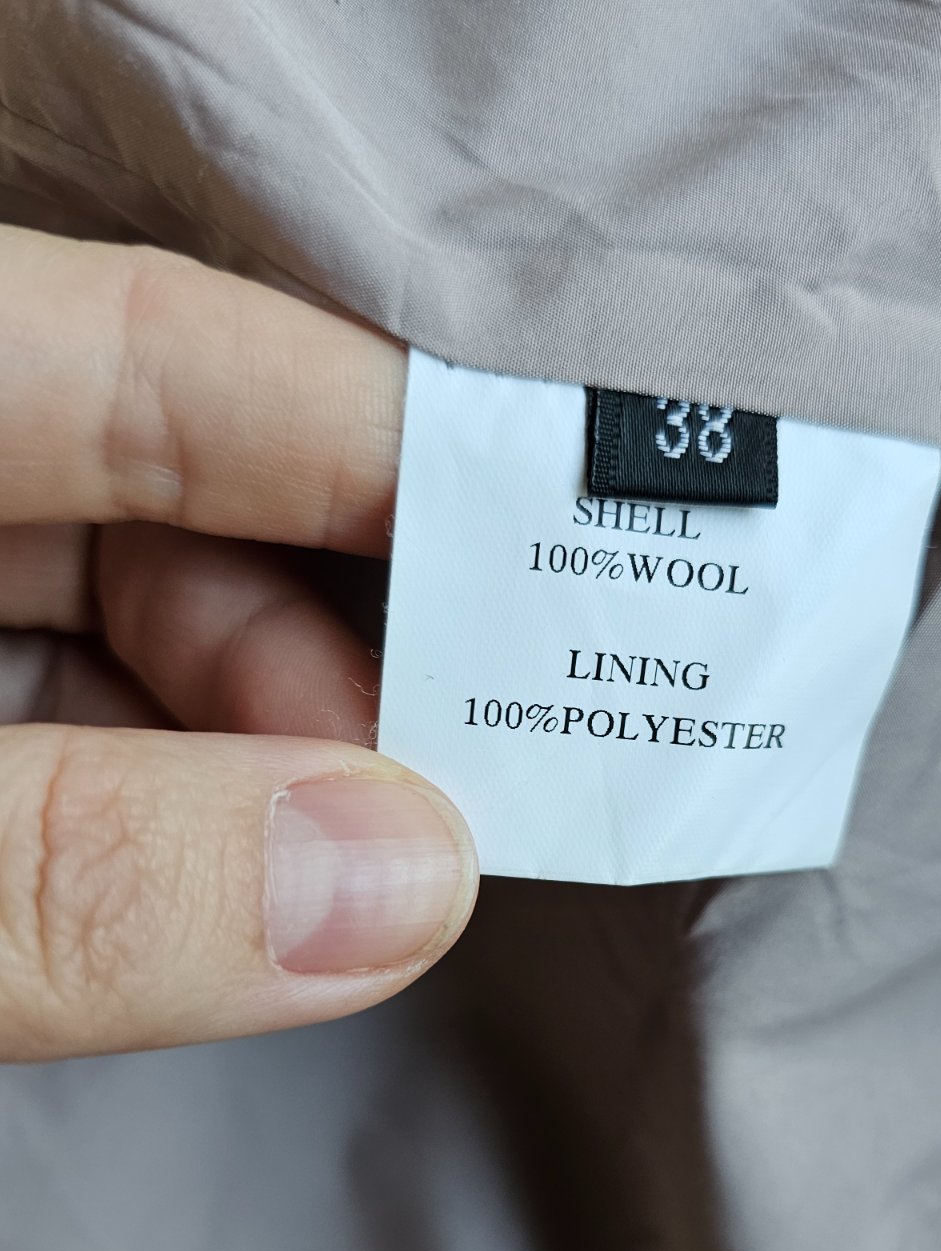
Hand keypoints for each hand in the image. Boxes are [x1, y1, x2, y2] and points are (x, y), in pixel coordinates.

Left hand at [0, 225, 476, 1061]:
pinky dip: (149, 803)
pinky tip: (223, 880)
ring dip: (248, 742)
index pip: (132, 348)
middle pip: (144, 482)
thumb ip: (88, 878)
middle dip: (310, 641)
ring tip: (341, 863)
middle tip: (427, 792)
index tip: (557, 525)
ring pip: (109, 613)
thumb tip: (407, 879)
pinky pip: (51, 715)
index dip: (360, 428)